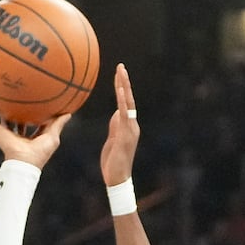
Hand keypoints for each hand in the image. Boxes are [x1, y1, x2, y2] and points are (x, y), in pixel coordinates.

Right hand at [0, 108, 71, 169]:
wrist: (24, 161)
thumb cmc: (40, 152)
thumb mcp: (53, 136)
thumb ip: (59, 124)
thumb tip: (69, 113)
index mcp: (33, 138)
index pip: (36, 125)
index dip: (39, 116)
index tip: (41, 105)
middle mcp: (20, 136)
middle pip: (20, 123)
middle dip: (20, 114)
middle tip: (21, 101)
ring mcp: (9, 135)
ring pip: (5, 122)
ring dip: (3, 113)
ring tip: (0, 101)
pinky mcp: (0, 134)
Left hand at [99, 63, 139, 185]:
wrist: (117, 178)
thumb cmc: (113, 162)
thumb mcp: (113, 140)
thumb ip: (115, 126)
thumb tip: (116, 112)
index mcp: (128, 126)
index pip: (125, 102)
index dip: (122, 88)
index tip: (118, 74)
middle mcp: (132, 125)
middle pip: (128, 99)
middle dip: (124, 82)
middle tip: (120, 66)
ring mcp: (130, 129)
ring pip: (128, 104)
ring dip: (124, 87)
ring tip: (120, 72)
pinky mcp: (126, 135)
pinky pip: (124, 116)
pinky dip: (122, 103)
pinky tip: (120, 92)